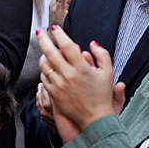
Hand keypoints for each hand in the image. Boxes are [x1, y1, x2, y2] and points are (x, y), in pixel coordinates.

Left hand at [38, 27, 117, 141]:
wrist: (94, 118)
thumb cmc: (102, 95)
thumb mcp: (108, 73)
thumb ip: (102, 55)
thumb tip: (92, 43)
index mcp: (82, 68)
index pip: (67, 46)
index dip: (60, 35)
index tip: (55, 28)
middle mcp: (68, 75)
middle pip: (50, 52)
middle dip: (43, 39)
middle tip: (39, 32)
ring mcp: (59, 85)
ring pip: (44, 64)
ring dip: (43, 55)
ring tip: (46, 50)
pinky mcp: (53, 93)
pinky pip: (43, 77)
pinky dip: (45, 69)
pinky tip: (49, 66)